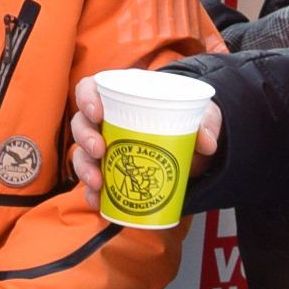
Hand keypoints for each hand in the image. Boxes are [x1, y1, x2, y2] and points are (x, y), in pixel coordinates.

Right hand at [65, 74, 222, 209]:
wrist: (192, 151)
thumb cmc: (188, 122)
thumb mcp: (202, 116)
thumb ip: (207, 123)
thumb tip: (206, 142)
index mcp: (122, 97)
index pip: (90, 88)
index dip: (86, 97)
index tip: (97, 112)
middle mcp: (106, 121)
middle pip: (81, 123)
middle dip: (85, 137)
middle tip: (99, 150)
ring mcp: (105, 148)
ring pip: (81, 154)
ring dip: (85, 168)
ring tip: (98, 181)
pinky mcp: (109, 172)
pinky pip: (92, 183)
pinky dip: (92, 193)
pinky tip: (98, 200)